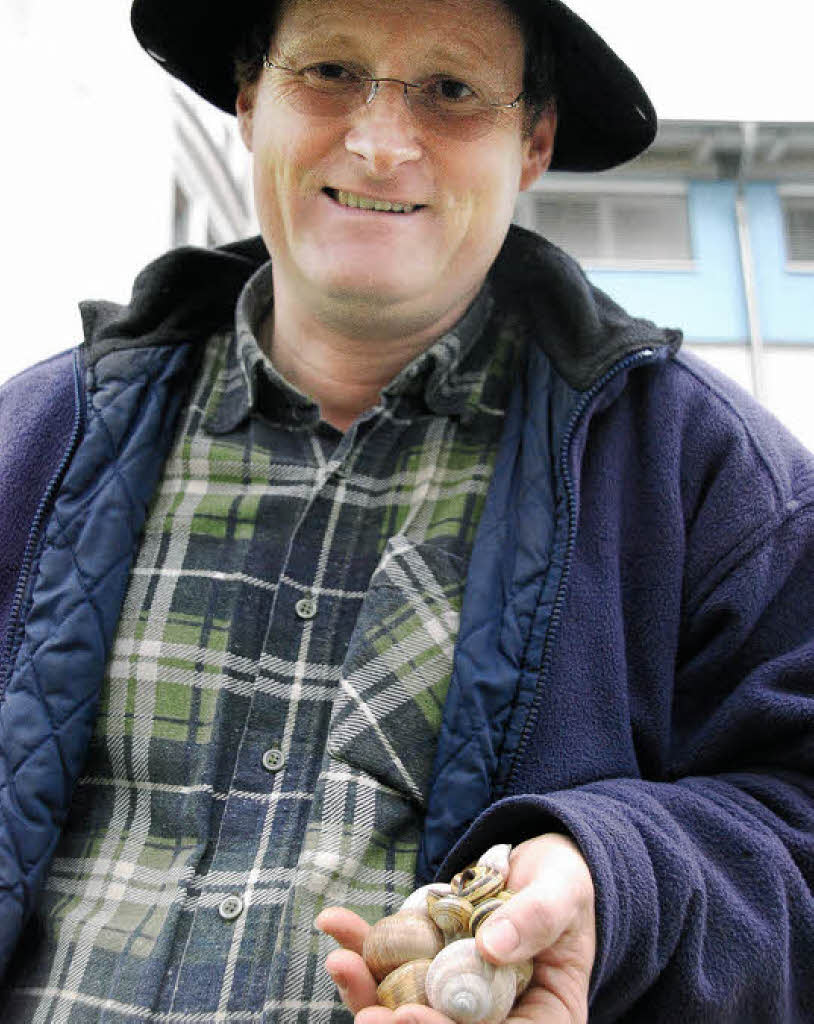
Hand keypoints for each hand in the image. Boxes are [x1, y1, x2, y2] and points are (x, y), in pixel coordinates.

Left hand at [315, 832, 595, 1023]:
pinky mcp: (425, 964)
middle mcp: (492, 1017)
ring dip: (365, 992)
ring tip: (339, 963)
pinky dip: (360, 946)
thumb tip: (493, 945)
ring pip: (403, 1008)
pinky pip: (388, 963)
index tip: (409, 1018)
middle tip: (363, 1016)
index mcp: (540, 1022)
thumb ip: (537, 918)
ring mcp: (453, 993)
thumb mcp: (563, 894)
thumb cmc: (565, 885)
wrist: (542, 868)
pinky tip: (334, 923)